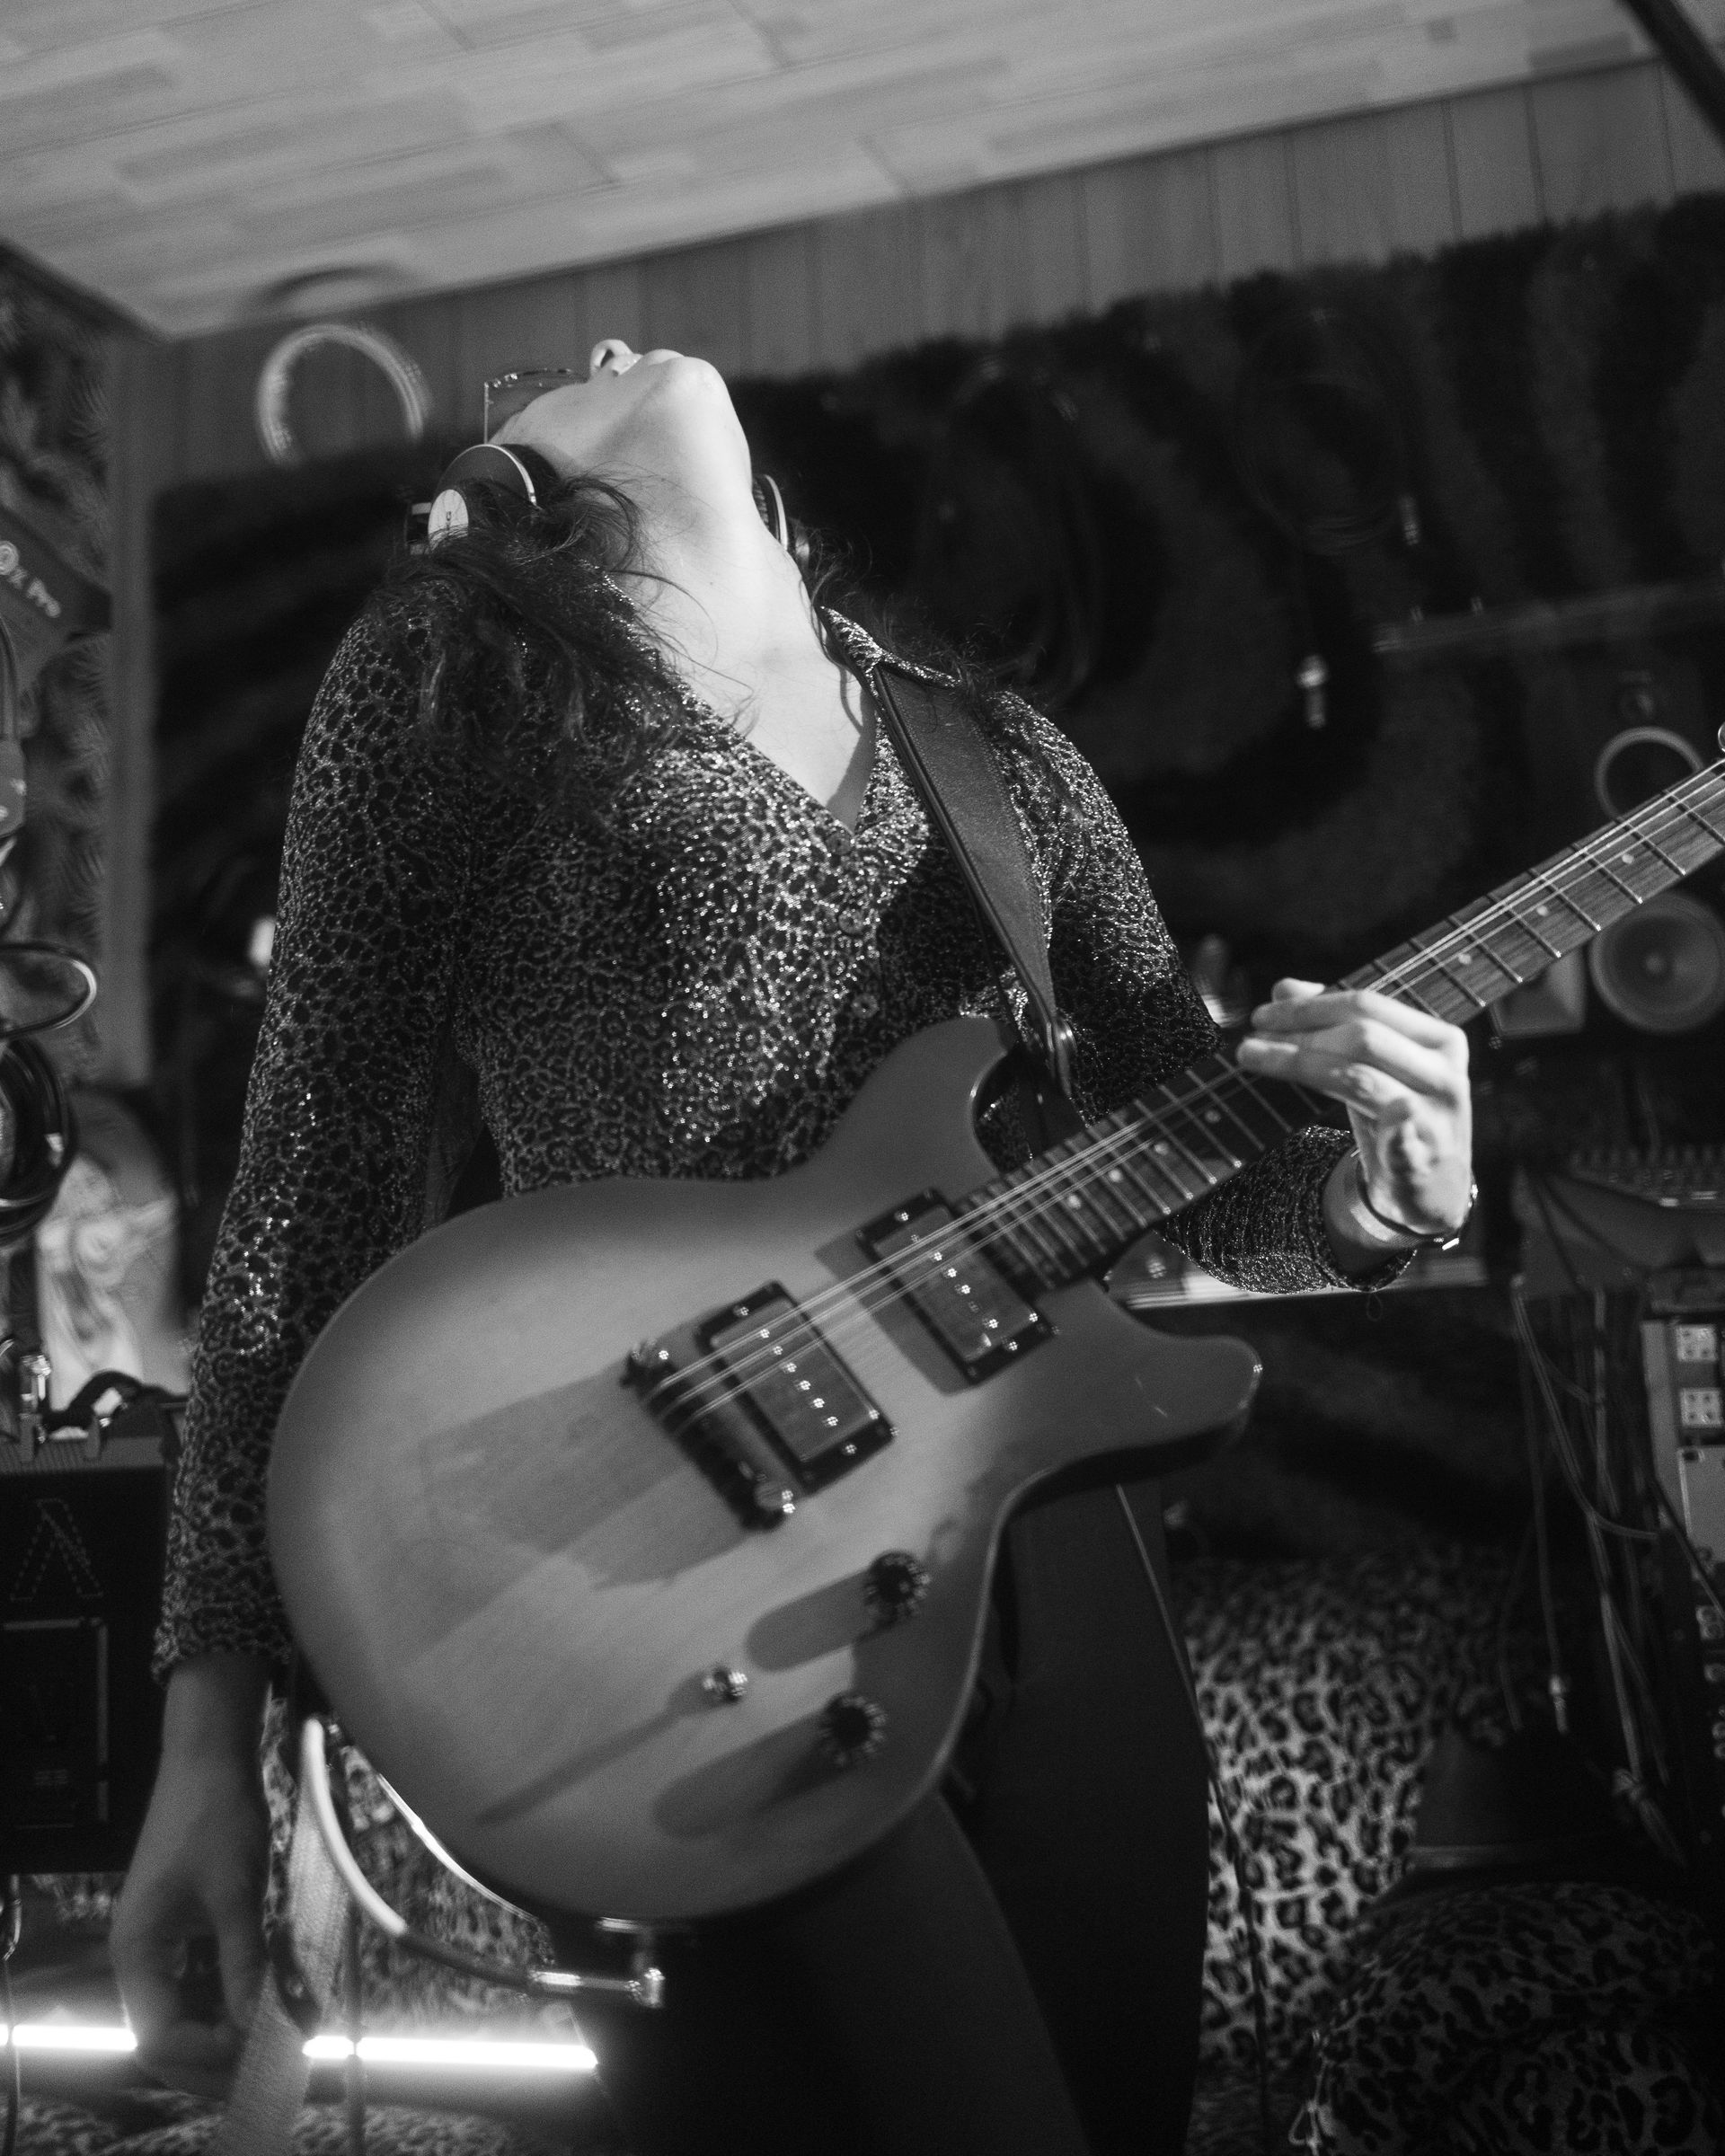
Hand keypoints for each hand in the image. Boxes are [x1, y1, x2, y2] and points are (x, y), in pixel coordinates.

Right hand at [110, 1657, 270, 2097]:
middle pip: (173, 2032)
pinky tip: (276, 1994)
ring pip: (194, 2006)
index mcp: (137, 1954)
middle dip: (219, 2053)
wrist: (211, 1753)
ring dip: (234, 2023)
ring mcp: (165, 1940)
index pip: (159, 2038)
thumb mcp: (236, 1894)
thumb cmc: (216, 1816)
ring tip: (283, 2034)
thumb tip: (265, 2026)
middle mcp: (143, 1956)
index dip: (207, 2056)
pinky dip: (239, 1989)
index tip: (258, 2051)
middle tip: (276, 2062)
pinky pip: (208, 1976)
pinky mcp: (190, 1924)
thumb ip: (245, 1963)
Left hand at [1234, 979, 1472, 1259]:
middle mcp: (1444, 1073)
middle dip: (1300, 1034)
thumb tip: (1285, 987)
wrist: (1434, 1187)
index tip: (1263, 1015)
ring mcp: (1435, 1117)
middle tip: (1252, 1039)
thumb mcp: (1374, 1065)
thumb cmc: (1397, 1112)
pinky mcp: (1422, 1159)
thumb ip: (1335, 1024)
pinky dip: (1393, 1130)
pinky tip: (1383, 1120)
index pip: (1368, 1005)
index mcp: (1438, 1039)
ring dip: (1299, 1064)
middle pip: (1363, 1038)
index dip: (1310, 1006)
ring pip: (1360, 1080)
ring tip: (1252, 1057)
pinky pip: (1403, 1140)